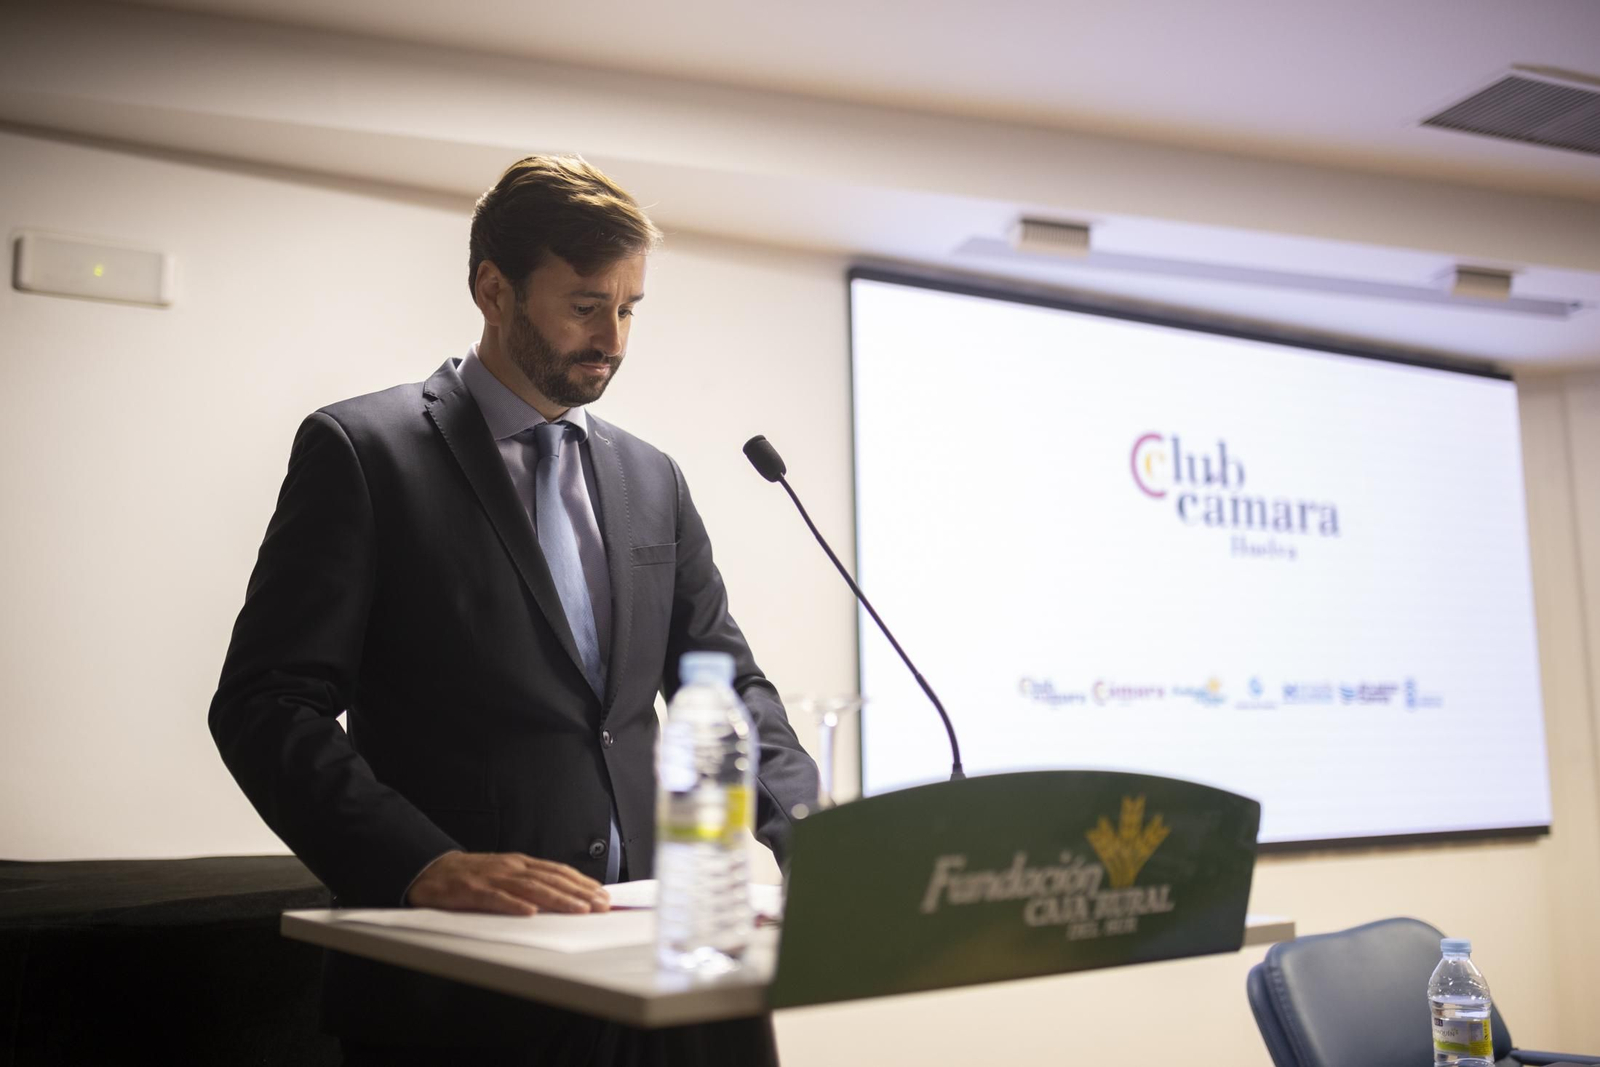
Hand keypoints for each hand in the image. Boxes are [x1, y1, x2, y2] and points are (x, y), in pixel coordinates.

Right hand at [405, 851, 610, 915]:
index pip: (558, 871)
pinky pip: (496, 899)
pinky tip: (530, 913)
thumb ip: (531, 883)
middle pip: (551, 879)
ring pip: (531, 888)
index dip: (582, 883)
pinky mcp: (473, 891)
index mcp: (521, 864)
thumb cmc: (473, 876)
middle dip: (579, 892)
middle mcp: (511, 868)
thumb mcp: (506, 875)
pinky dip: (514, 905)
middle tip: (601, 905)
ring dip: (558, 899)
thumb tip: (563, 896)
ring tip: (578, 909)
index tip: (603, 895)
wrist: (432, 870)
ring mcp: (493, 878)